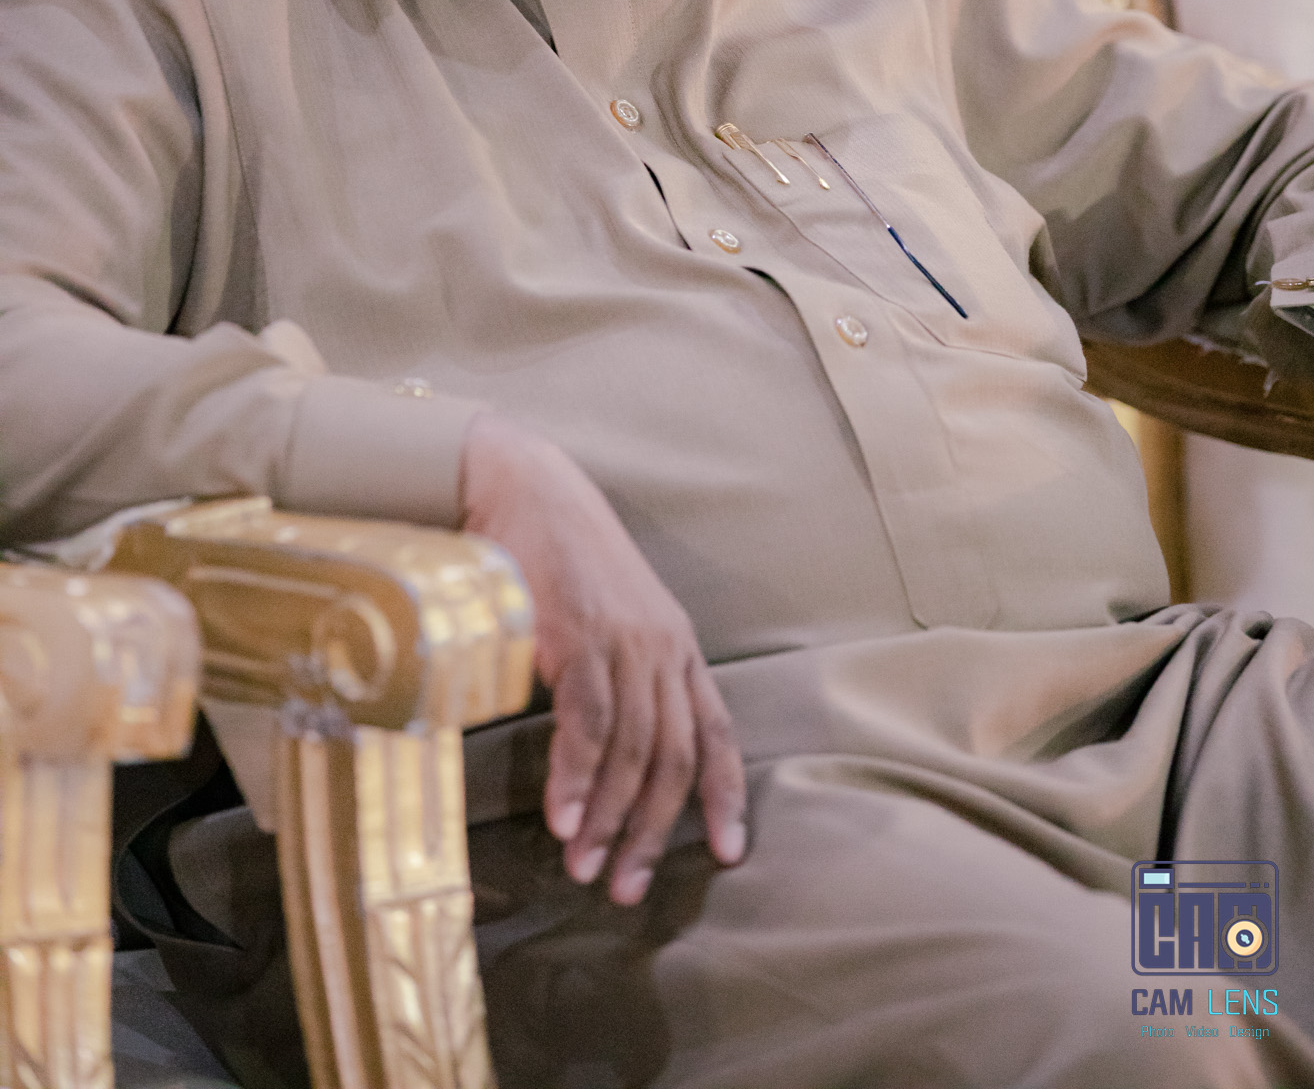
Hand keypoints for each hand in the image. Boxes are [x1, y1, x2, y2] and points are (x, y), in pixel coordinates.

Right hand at [458, 413, 746, 904]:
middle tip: (627, 889)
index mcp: (675, 644)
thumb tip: (599, 752)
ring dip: (608, 818)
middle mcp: (662, 645)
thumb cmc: (556, 555)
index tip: (727, 854)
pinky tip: (565, 818)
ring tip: (585, 868)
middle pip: (674, 757)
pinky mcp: (580, 633)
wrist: (523, 487)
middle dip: (653, 830)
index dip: (726, 796)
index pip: (716, 731)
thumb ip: (617, 673)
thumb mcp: (607, 615)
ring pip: (633, 749)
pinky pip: (589, 721)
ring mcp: (624, 639)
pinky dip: (577, 776)